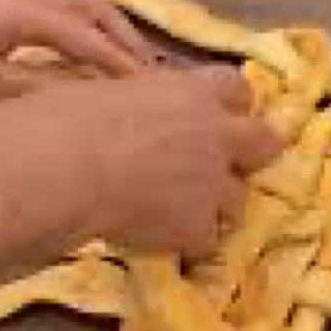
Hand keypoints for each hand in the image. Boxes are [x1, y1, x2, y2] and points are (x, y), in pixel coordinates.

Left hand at [0, 0, 158, 110]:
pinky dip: (83, 12)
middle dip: (127, 37)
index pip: (94, 41)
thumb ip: (47, 93)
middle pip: (94, 3)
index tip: (157, 98)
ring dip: (107, 19)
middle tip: (152, 74)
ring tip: (126, 51)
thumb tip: (95, 103)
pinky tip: (84, 35)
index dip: (127, 70)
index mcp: (28, 13)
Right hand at [51, 67, 280, 257]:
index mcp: (193, 91)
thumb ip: (146, 101)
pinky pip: (207, 240)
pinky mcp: (200, 228)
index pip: (237, 88)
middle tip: (236, 165)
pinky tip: (162, 238)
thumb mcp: (112, 89)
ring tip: (184, 212)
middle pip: (264, 143)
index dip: (232, 105)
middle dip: (254, 154)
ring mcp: (214, 185)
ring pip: (238, 201)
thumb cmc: (68, 117)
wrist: (67, 169)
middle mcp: (216, 136)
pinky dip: (189, 242)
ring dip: (218, 206)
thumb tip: (140, 109)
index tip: (222, 115)